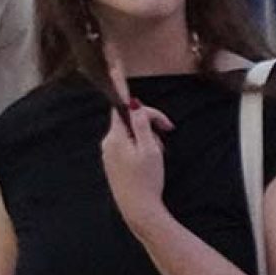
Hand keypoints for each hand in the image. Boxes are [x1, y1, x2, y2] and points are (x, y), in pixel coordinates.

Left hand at [101, 60, 174, 231]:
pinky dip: (142, 146)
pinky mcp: (113, 163)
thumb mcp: (150, 148)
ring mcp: (109, 154)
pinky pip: (128, 144)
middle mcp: (108, 143)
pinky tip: (151, 160)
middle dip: (149, 121)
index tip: (113, 63)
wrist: (138, 211)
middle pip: (129, 118)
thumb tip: (133, 104)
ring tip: (159, 153)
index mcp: (116, 137)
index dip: (119, 83)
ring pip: (131, 132)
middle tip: (167, 131)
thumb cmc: (147, 179)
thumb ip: (142, 124)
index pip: (120, 104)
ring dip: (147, 136)